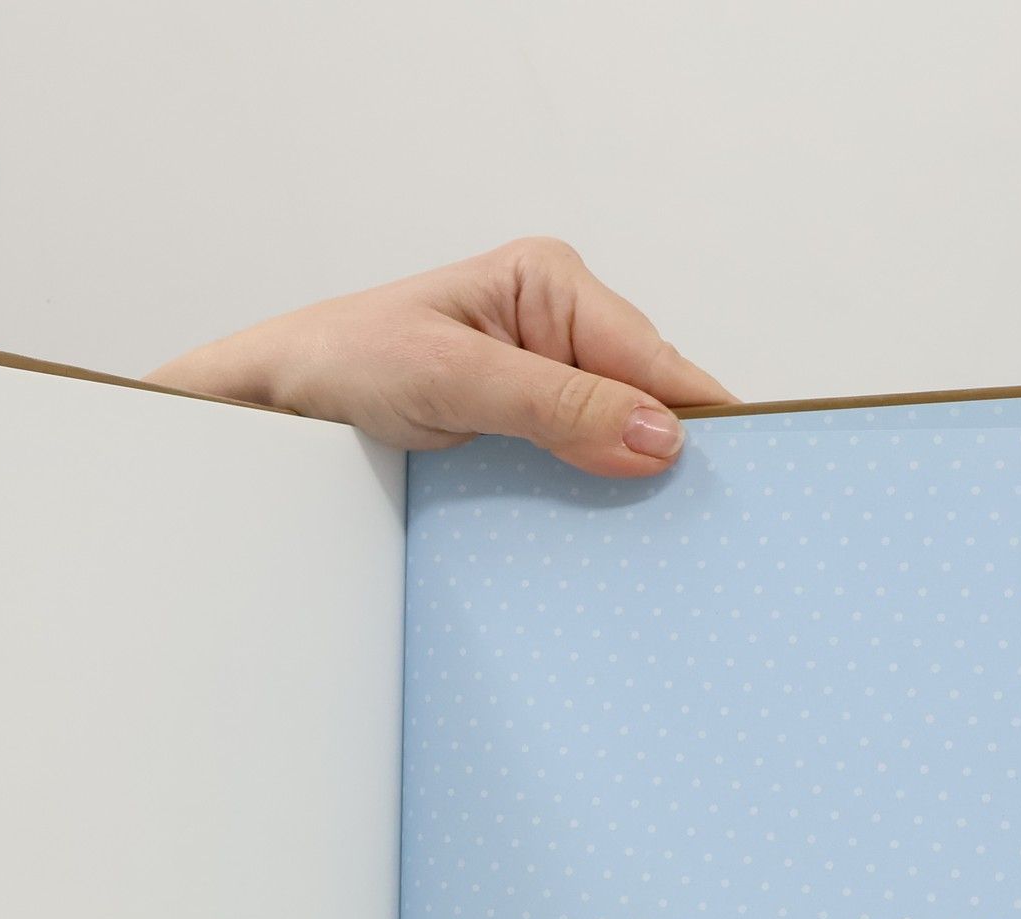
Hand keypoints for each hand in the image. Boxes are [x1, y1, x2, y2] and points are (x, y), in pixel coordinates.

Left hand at [149, 236, 735, 478]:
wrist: (279, 400)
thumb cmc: (349, 362)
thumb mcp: (456, 383)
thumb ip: (559, 408)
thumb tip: (661, 436)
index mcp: (552, 282)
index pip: (653, 356)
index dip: (698, 415)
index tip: (741, 475)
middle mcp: (559, 321)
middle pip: (647, 397)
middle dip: (664, 454)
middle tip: (691, 525)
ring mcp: (546, 374)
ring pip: (620, 434)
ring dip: (628, 481)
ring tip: (653, 535)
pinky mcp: (527, 420)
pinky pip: (583, 458)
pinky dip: (594, 492)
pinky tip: (603, 526)